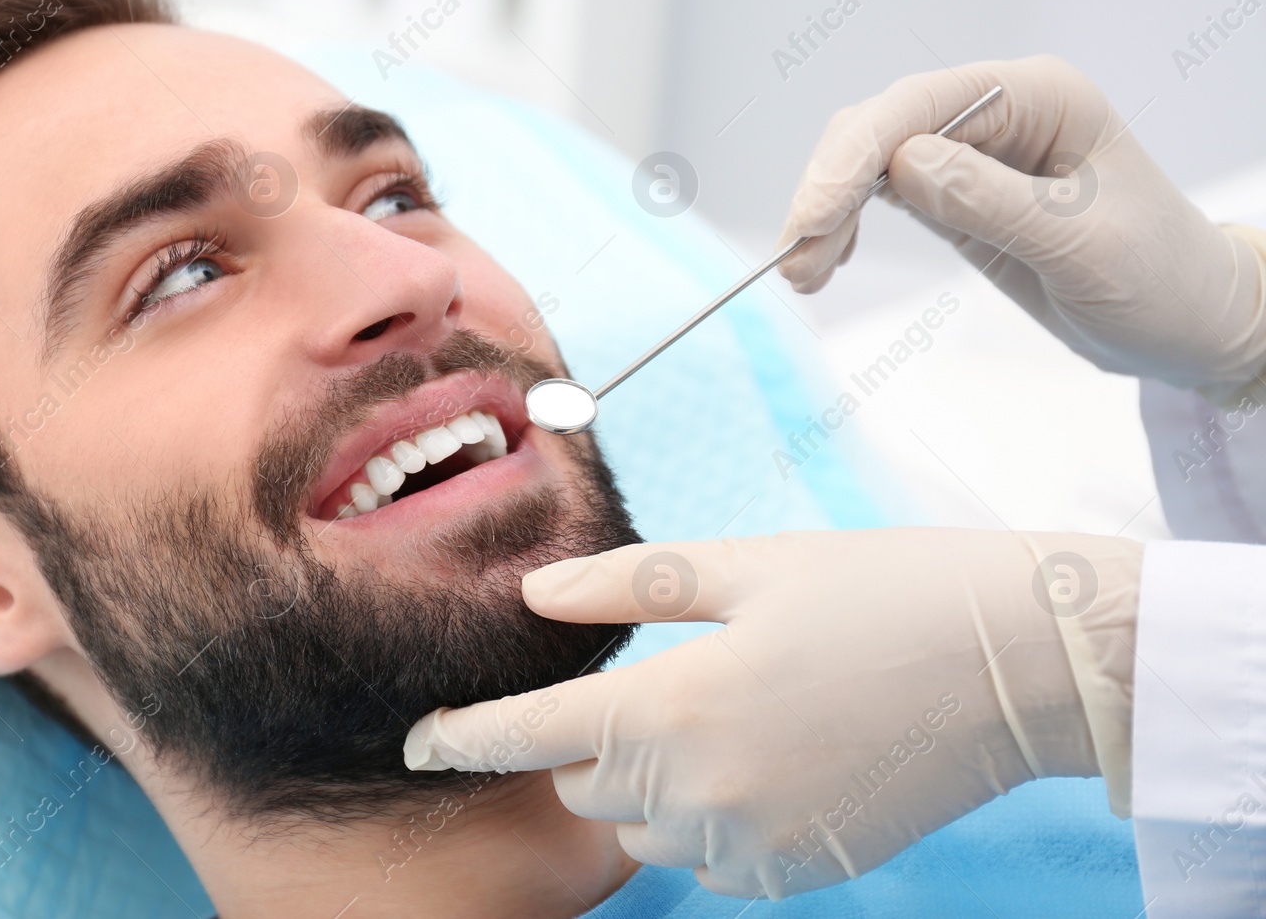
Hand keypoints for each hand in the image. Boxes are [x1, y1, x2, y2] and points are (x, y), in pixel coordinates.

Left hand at [403, 529, 1139, 899]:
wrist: (1017, 663)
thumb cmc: (878, 591)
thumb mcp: (747, 564)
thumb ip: (628, 585)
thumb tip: (535, 596)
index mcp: (672, 705)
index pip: (529, 736)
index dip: (462, 740)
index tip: (417, 744)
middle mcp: (698, 792)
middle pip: (583, 787)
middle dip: (586, 743)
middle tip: (646, 688)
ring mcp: (751, 844)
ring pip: (642, 829)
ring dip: (647, 785)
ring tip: (724, 716)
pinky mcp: (799, 872)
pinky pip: (710, 859)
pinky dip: (709, 819)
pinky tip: (767, 760)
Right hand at [777, 55, 1265, 392]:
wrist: (1189, 324)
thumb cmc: (1161, 280)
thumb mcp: (1082, 245)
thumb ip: (992, 201)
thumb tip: (903, 166)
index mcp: (1039, 96)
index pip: (919, 106)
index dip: (855, 156)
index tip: (813, 220)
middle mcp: (999, 112)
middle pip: (880, 126)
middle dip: (829, 190)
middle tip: (798, 266)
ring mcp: (974, 152)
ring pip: (869, 160)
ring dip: (828, 213)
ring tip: (805, 275)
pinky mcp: (957, 195)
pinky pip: (881, 192)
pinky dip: (846, 224)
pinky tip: (833, 259)